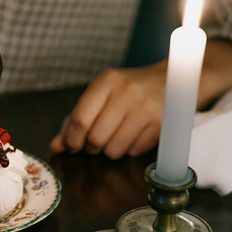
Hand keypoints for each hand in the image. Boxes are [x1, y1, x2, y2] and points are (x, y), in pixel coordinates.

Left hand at [50, 62, 167, 158]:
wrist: (176, 79)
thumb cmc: (130, 89)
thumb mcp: (101, 95)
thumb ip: (74, 120)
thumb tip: (56, 146)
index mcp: (107, 82)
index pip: (79, 119)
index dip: (72, 139)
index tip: (72, 145)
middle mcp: (127, 92)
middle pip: (95, 138)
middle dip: (91, 147)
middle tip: (95, 141)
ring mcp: (146, 108)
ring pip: (113, 150)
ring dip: (109, 150)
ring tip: (116, 137)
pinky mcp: (162, 124)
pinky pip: (133, 152)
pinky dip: (129, 150)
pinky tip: (134, 135)